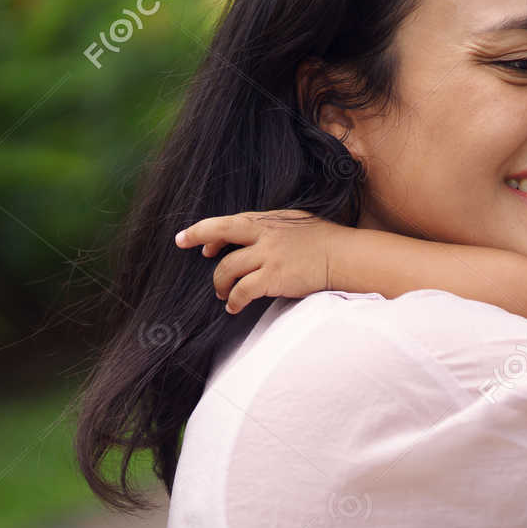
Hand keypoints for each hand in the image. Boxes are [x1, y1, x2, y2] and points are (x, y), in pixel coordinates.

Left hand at [173, 209, 352, 311]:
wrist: (344, 256)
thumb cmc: (325, 241)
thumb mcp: (296, 223)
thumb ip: (271, 227)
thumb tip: (250, 236)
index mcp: (269, 220)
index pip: (231, 221)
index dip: (208, 230)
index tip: (194, 239)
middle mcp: (265, 234)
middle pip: (222, 229)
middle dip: (198, 235)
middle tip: (182, 243)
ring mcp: (269, 255)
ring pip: (227, 268)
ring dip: (220, 283)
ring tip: (222, 293)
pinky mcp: (274, 277)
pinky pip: (243, 291)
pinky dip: (234, 300)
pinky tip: (234, 307)